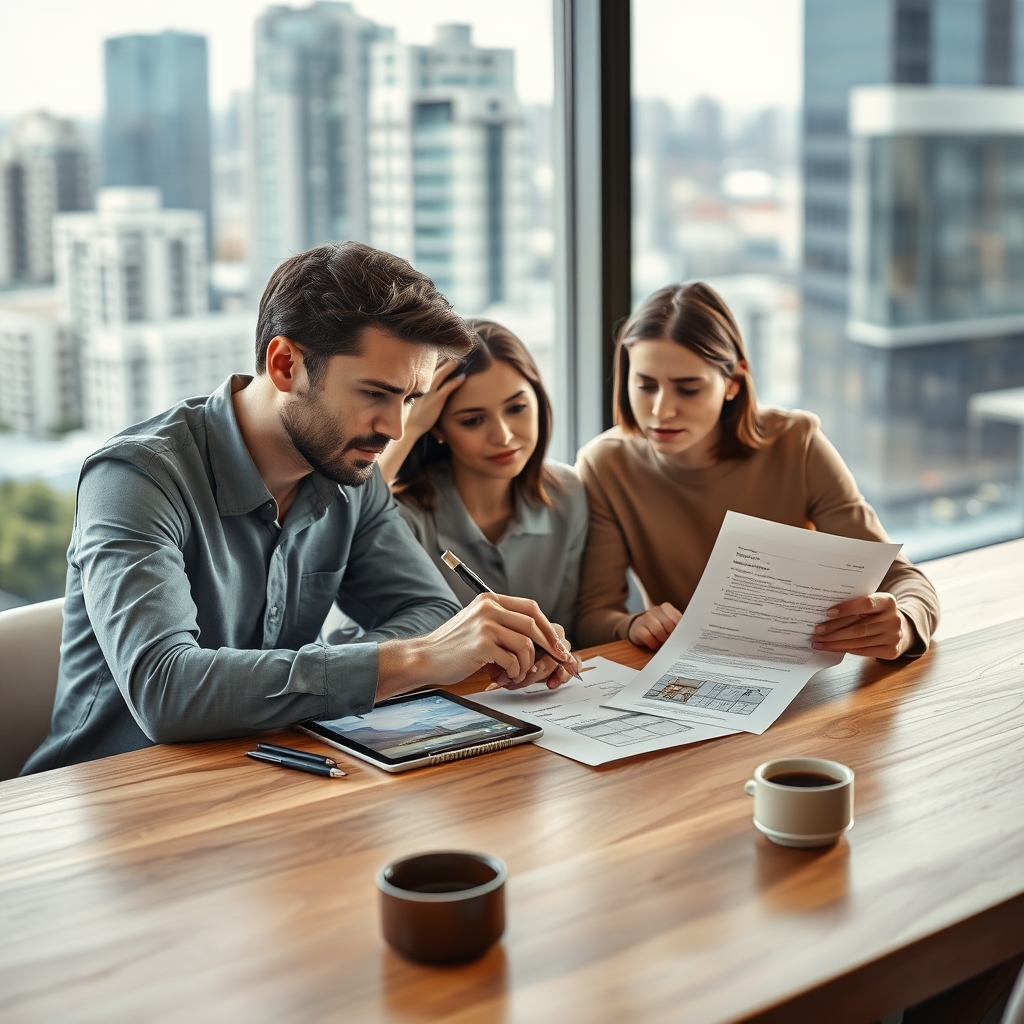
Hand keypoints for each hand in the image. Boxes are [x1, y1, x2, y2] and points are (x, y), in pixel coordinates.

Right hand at [378, 593, 575, 698]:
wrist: (425, 657)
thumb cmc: (453, 647)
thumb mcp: (478, 625)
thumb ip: (503, 623)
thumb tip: (539, 636)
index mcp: (490, 600)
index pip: (531, 607)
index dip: (547, 627)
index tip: (556, 644)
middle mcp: (489, 608)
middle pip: (533, 624)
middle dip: (548, 645)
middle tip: (555, 660)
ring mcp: (485, 625)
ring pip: (526, 645)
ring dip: (526, 665)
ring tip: (514, 673)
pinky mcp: (482, 644)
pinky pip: (513, 660)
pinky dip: (513, 672)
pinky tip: (503, 676)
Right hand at [406, 359, 465, 438]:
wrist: (410, 427)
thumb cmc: (413, 417)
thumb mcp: (415, 403)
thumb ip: (421, 396)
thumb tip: (426, 394)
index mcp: (417, 387)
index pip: (427, 373)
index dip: (434, 365)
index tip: (441, 360)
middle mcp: (423, 387)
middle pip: (433, 370)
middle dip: (442, 363)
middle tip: (451, 358)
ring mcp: (430, 392)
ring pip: (440, 375)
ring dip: (449, 367)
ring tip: (456, 362)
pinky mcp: (436, 400)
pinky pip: (448, 387)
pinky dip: (455, 381)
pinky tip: (462, 377)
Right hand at [627, 602, 681, 649]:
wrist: (636, 626)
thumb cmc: (658, 626)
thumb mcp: (668, 622)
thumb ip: (677, 625)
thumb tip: (687, 634)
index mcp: (666, 608)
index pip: (677, 617)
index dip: (681, 629)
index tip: (682, 636)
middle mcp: (655, 611)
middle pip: (669, 624)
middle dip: (671, 636)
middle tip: (671, 642)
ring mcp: (645, 618)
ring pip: (659, 631)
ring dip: (662, 640)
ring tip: (662, 643)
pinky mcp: (637, 629)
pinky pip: (648, 637)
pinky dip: (653, 644)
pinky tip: (654, 644)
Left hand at [811, 593, 914, 659]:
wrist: (899, 628)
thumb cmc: (877, 613)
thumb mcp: (871, 603)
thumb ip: (855, 605)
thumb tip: (825, 614)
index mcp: (888, 601)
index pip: (866, 604)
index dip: (846, 609)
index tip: (828, 613)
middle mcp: (894, 619)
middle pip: (859, 627)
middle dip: (834, 630)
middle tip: (817, 632)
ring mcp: (894, 636)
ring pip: (859, 641)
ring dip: (835, 643)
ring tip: (819, 642)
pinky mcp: (891, 651)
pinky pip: (863, 651)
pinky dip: (845, 649)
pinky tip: (832, 647)